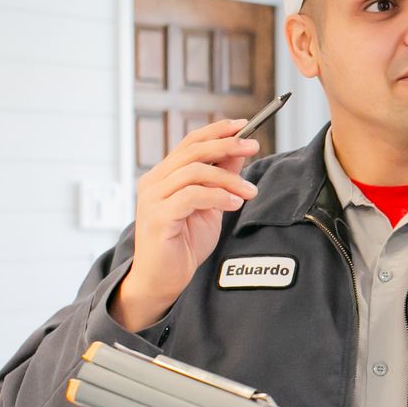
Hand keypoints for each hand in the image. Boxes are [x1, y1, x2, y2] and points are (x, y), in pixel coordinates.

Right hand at [111, 119, 259, 329]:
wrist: (163, 280)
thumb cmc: (183, 244)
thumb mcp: (210, 206)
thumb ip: (220, 179)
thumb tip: (238, 151)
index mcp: (164, 176)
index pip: (190, 142)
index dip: (217, 131)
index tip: (244, 126)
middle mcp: (154, 182)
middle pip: (193, 151)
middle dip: (227, 146)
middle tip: (254, 147)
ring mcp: (152, 199)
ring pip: (194, 172)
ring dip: (229, 179)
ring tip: (249, 192)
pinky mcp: (158, 217)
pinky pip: (191, 196)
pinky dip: (217, 196)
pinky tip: (233, 204)